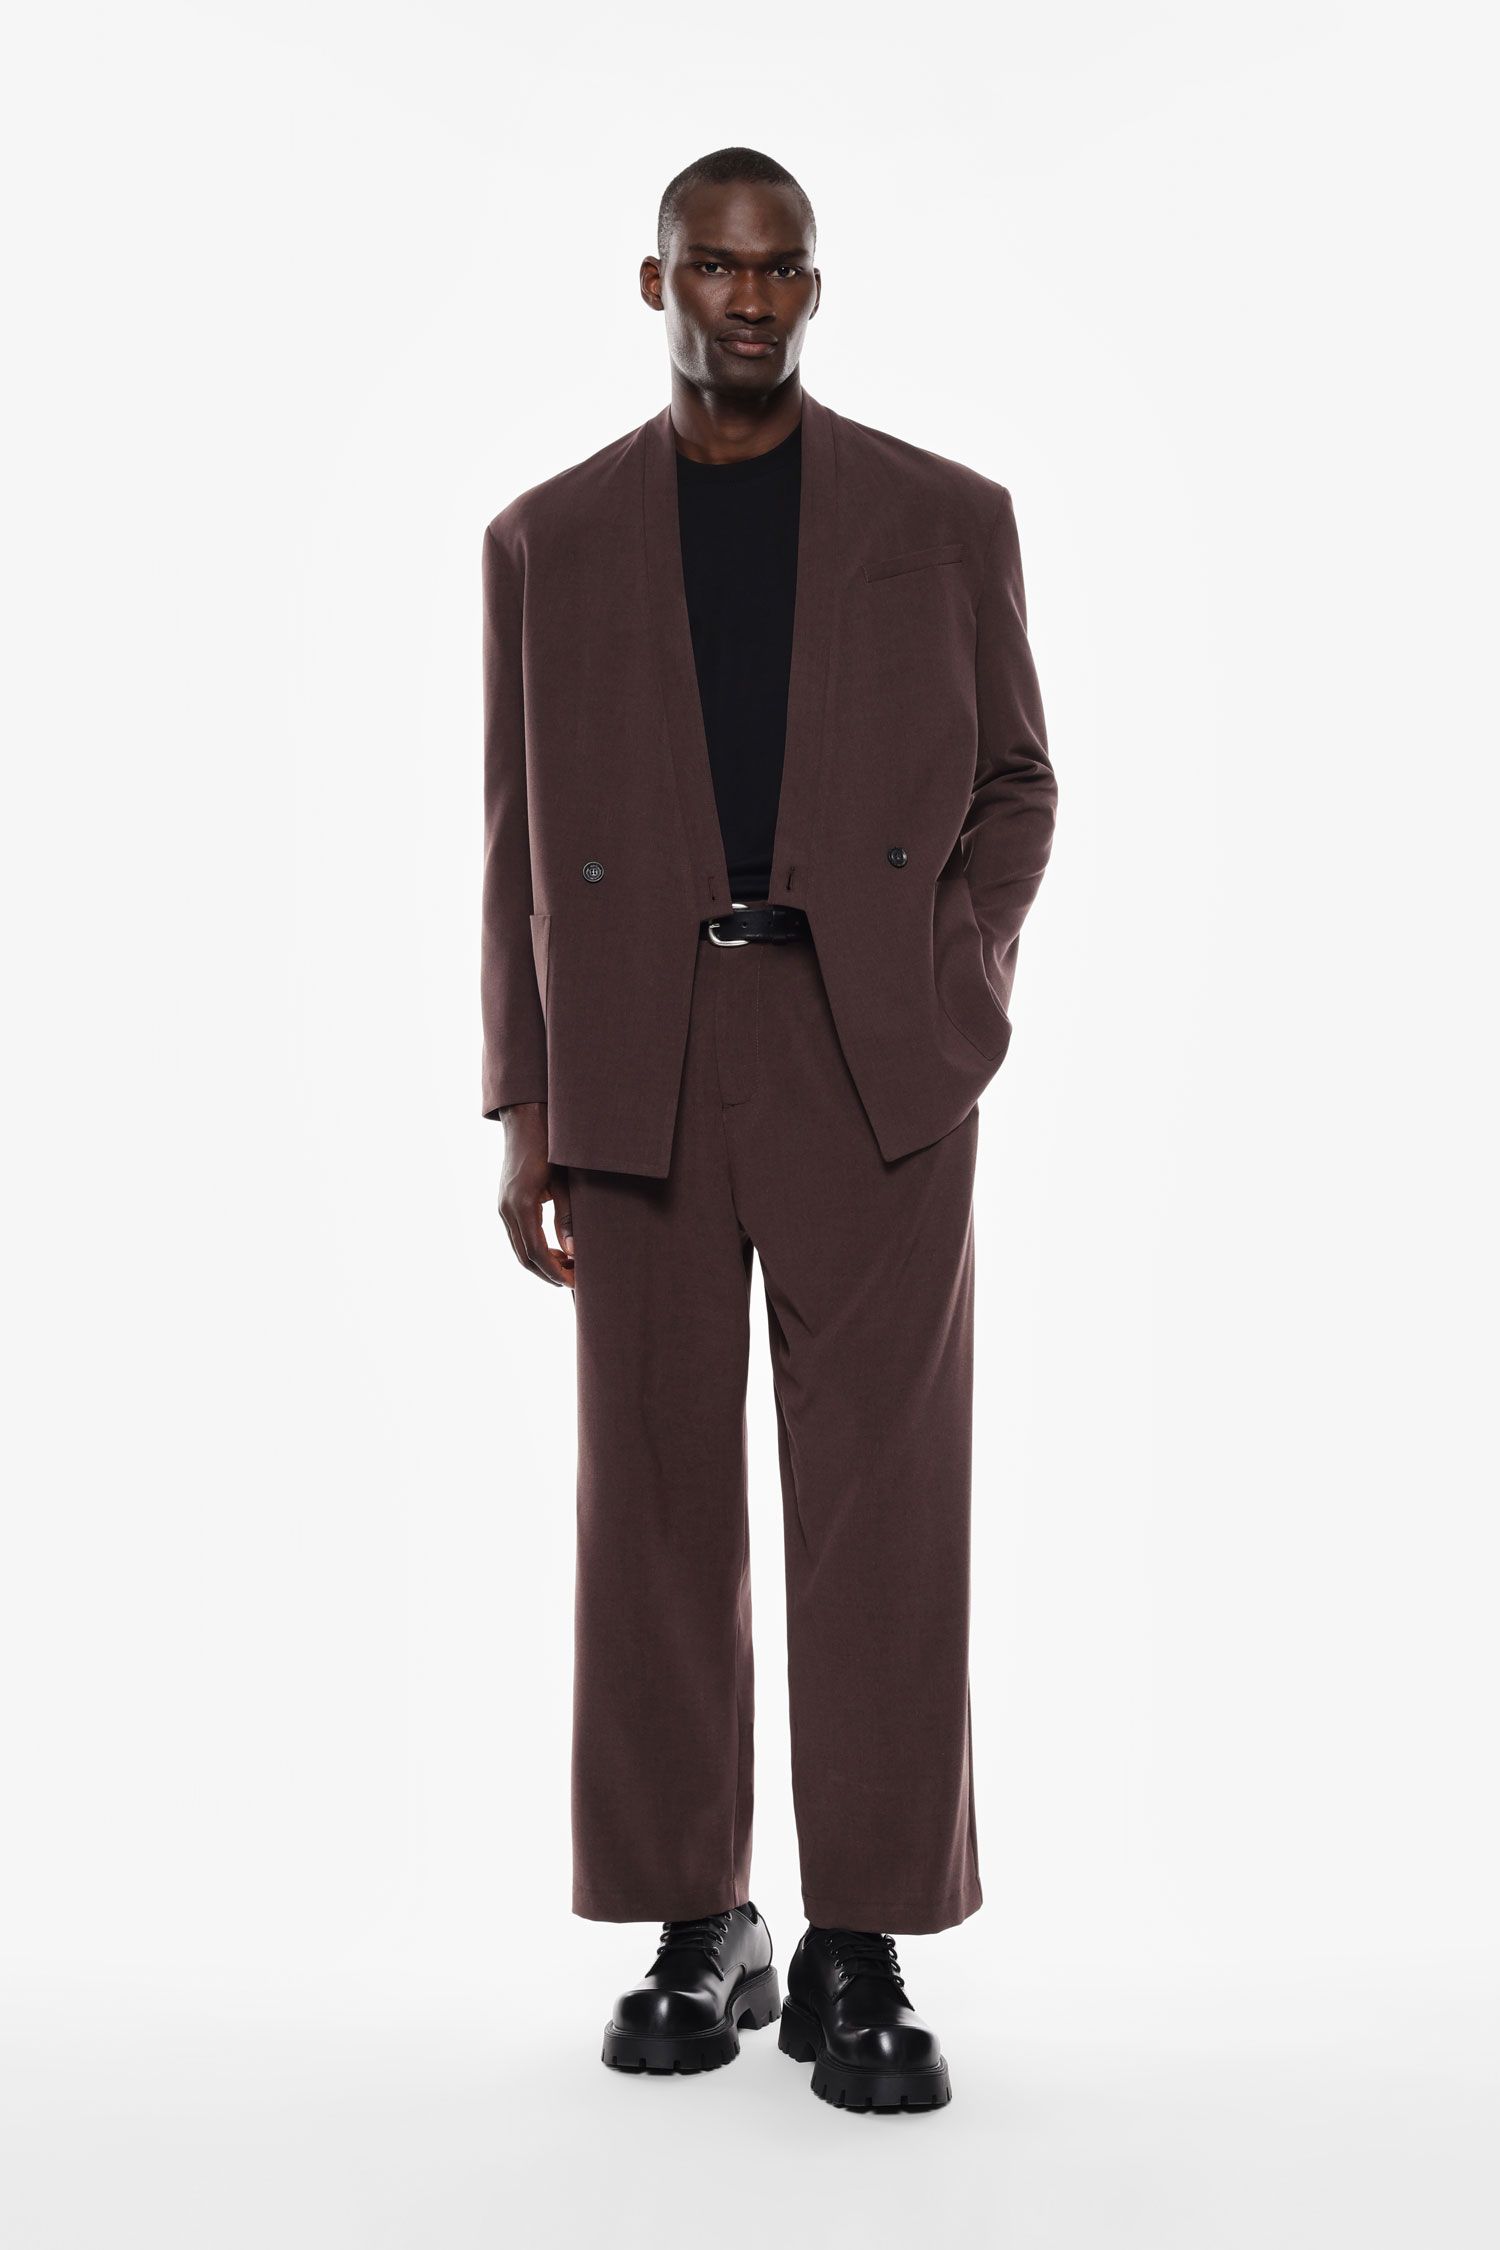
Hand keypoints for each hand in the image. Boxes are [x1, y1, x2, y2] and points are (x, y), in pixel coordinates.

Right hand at [497, 1103, 573, 1288]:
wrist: (526, 1119)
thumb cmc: (550, 1145)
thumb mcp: (565, 1182)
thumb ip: (567, 1217)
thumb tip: (573, 1251)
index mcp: (521, 1204)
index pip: (536, 1252)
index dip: (555, 1272)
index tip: (574, 1282)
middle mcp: (506, 1209)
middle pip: (524, 1257)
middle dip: (548, 1274)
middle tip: (574, 1281)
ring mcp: (503, 1206)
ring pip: (519, 1248)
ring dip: (542, 1263)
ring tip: (568, 1267)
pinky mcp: (506, 1202)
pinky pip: (518, 1235)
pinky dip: (535, 1249)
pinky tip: (555, 1249)